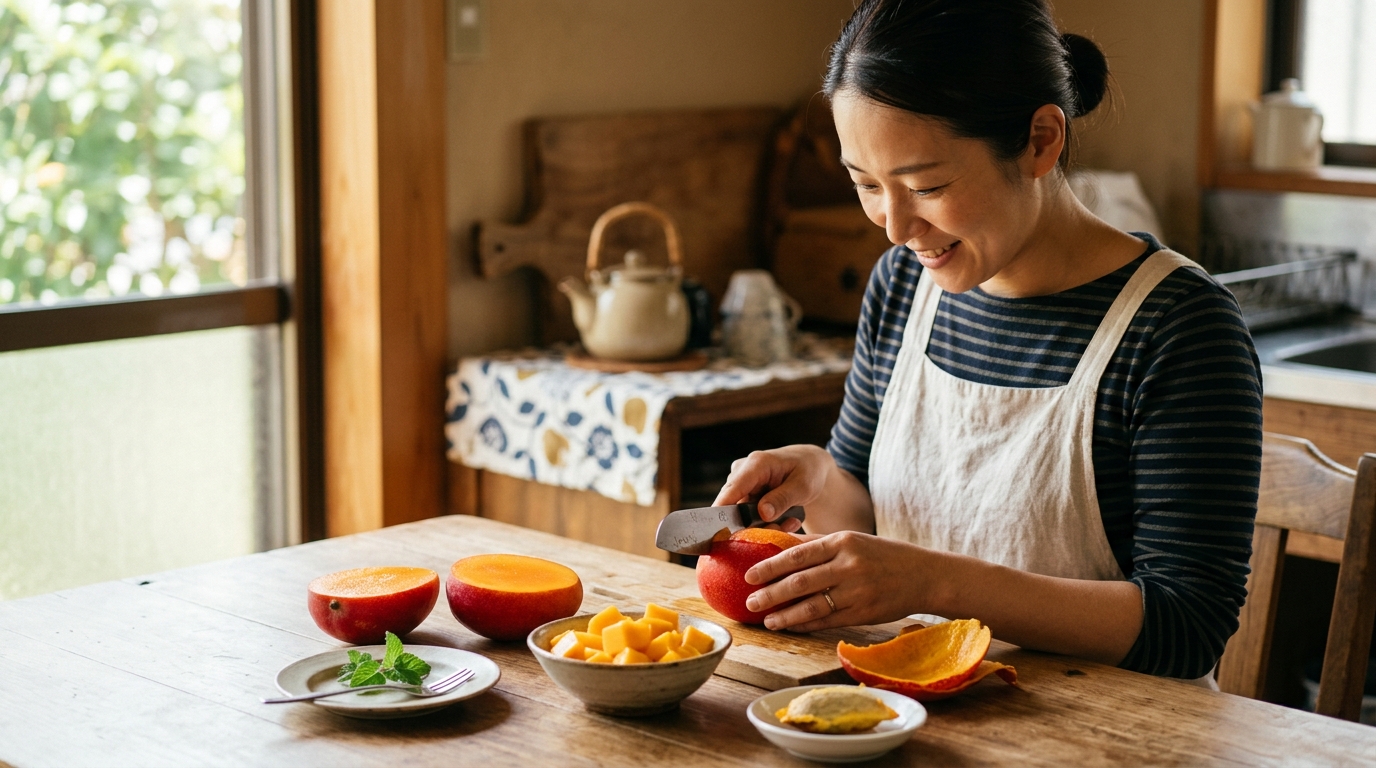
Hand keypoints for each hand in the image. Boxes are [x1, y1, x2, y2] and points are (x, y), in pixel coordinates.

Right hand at [713, 445, 834, 530]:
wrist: (810, 466)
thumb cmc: (808, 471)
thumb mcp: (803, 486)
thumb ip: (783, 499)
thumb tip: (763, 514)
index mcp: (756, 464)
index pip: (732, 489)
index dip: (722, 511)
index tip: (719, 533)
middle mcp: (742, 472)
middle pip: (734, 507)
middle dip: (755, 525)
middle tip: (781, 530)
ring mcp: (741, 484)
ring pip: (741, 515)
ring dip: (763, 525)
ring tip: (789, 523)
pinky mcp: (743, 494)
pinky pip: (747, 516)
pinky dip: (765, 523)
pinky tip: (784, 520)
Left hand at [742, 531, 930, 631]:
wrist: (924, 575)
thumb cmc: (883, 555)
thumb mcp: (853, 540)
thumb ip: (818, 544)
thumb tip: (780, 547)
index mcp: (843, 542)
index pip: (797, 555)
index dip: (770, 566)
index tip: (749, 575)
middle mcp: (849, 566)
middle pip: (800, 582)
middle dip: (771, 593)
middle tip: (750, 602)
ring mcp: (857, 592)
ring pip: (812, 605)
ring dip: (785, 615)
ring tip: (767, 620)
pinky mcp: (864, 613)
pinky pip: (828, 621)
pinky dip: (806, 624)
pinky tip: (791, 625)